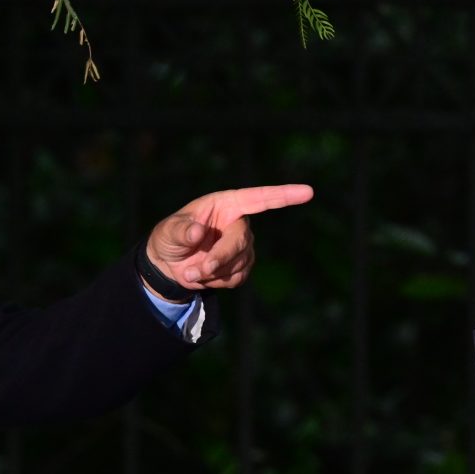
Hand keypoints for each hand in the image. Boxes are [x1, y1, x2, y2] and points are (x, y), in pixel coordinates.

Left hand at [143, 184, 314, 291]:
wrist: (168, 265)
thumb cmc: (169, 238)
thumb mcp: (167, 231)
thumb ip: (180, 230)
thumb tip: (197, 231)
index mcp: (225, 204)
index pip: (258, 198)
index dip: (283, 195)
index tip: (308, 192)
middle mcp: (239, 223)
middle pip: (241, 241)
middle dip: (220, 258)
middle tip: (197, 270)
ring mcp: (243, 246)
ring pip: (240, 262)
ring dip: (212, 272)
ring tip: (189, 272)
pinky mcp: (243, 266)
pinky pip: (237, 278)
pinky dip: (217, 281)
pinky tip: (204, 276)